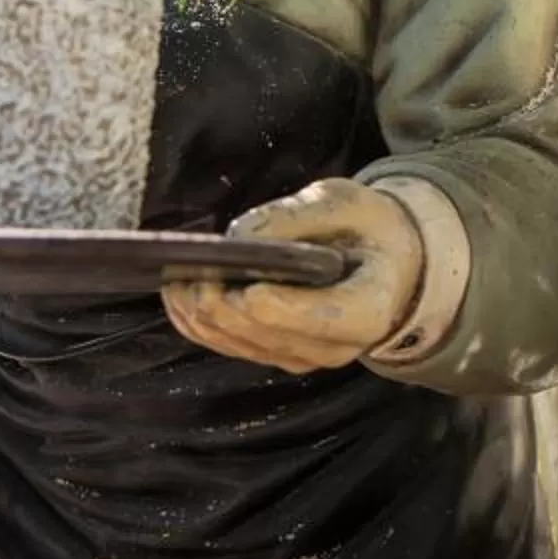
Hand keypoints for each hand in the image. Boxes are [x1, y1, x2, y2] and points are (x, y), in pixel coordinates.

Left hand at [162, 178, 425, 376]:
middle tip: (193, 266)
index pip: (319, 318)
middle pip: (264, 333)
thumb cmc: (365, 228)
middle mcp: (335, 347)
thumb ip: (295, 217)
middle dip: (222, 301)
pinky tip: (178, 291)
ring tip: (177, 274)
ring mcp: (302, 356)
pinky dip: (196, 320)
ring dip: (200, 311)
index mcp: (367, 309)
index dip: (277, 307)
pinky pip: (225, 344)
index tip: (244, 285)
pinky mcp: (274, 355)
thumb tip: (238, 238)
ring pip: (236, 342)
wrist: (380, 261)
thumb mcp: (343, 202)